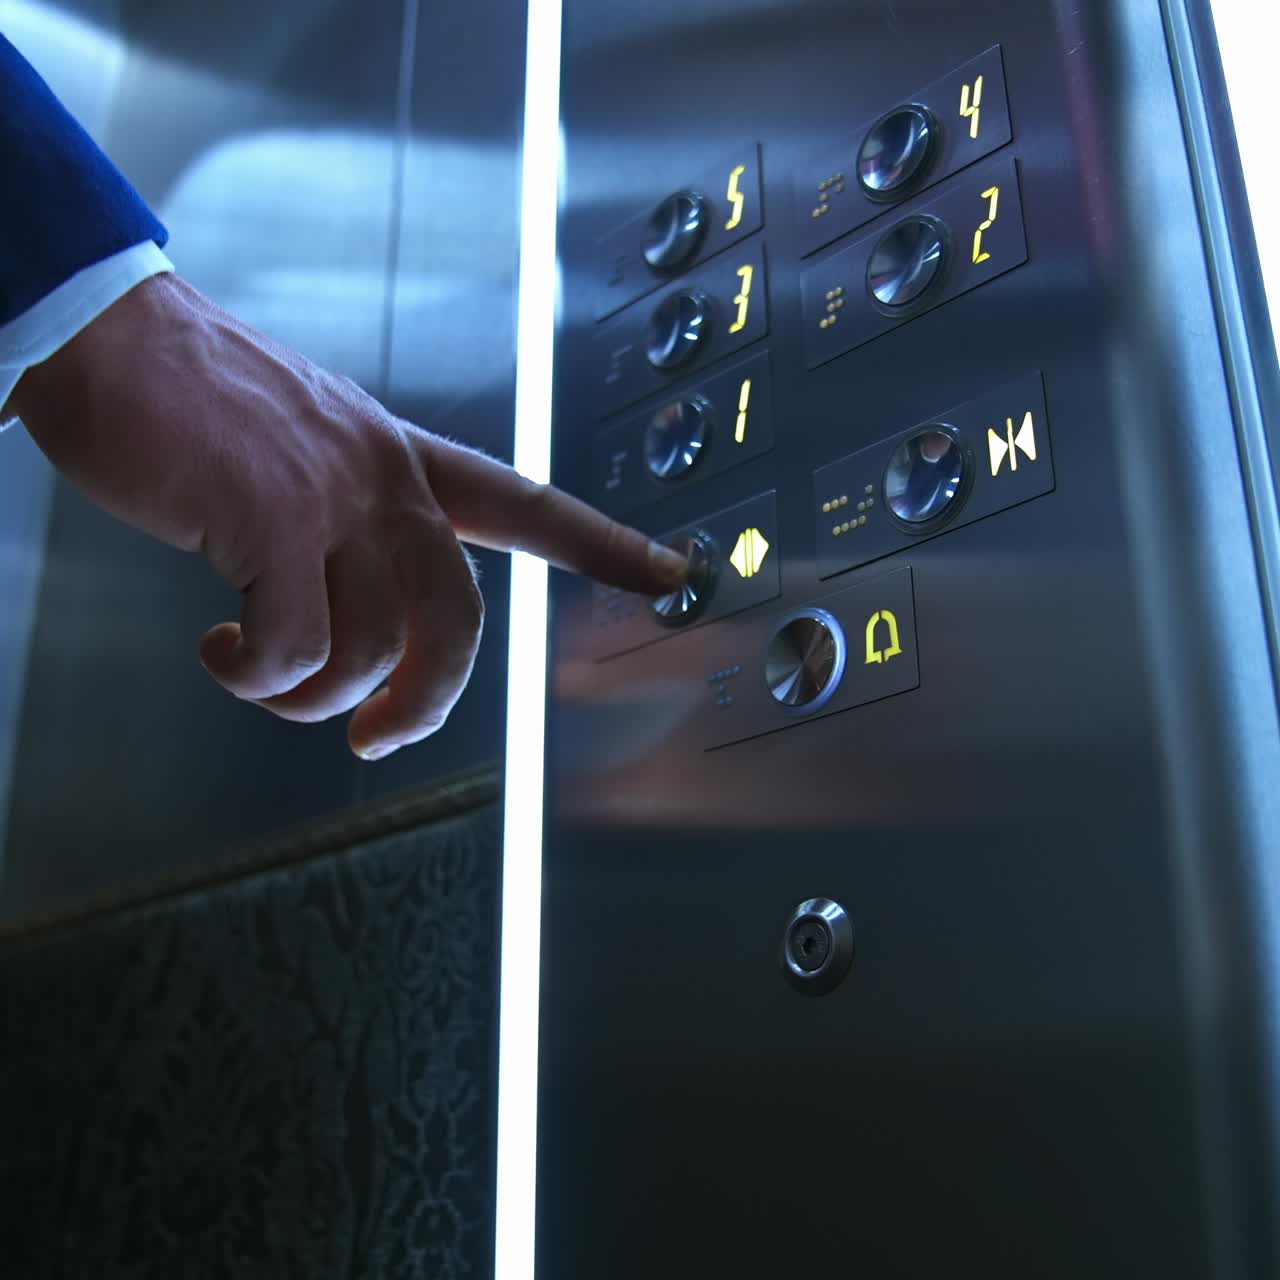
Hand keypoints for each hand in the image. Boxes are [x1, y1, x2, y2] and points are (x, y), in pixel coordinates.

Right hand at [8, 273, 686, 759]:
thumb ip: (345, 515)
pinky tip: (221, 650)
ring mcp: (331, 500)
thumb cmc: (195, 394)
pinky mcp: (269, 523)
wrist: (109, 331)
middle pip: (459, 619)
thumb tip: (339, 606)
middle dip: (427, 702)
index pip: (528, 505)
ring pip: (371, 649)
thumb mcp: (304, 447)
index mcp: (402, 460)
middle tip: (378, 741)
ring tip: (256, 675)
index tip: (673, 574)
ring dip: (309, 697)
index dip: (605, 547)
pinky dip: (253, 675)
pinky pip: (288, 650)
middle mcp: (384, 481)